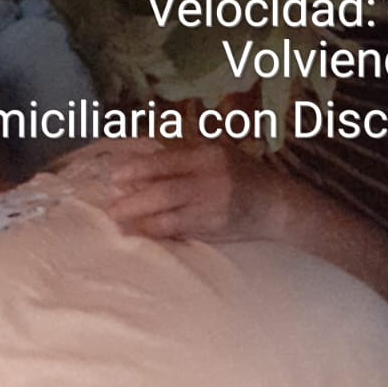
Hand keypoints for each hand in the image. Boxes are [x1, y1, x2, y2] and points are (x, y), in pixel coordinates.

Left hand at [105, 142, 292, 244]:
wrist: (276, 203)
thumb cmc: (243, 176)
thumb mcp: (219, 154)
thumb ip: (186, 157)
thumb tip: (143, 166)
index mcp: (209, 155)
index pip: (167, 161)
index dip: (139, 169)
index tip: (115, 175)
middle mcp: (211, 178)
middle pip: (164, 189)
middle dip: (134, 198)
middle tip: (111, 206)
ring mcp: (213, 205)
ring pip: (169, 213)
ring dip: (140, 219)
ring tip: (118, 221)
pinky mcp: (215, 227)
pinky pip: (179, 230)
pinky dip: (157, 232)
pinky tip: (141, 232)